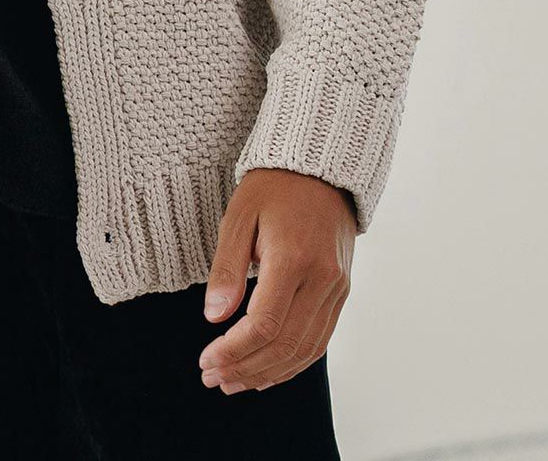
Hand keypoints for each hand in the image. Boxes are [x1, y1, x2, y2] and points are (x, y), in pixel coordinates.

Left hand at [198, 168, 354, 392]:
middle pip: (284, 344)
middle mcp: (322, 278)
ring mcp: (337, 287)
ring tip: (233, 381)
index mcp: (293, 258)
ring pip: (305, 350)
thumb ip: (227, 267)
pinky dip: (293, 363)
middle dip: (245, 368)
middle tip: (212, 378)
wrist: (322, 167)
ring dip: (268, 373)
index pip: (264, 324)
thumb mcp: (240, 215)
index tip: (205, 360)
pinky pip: (320, 339)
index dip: (233, 350)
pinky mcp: (342, 291)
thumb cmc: (274, 186)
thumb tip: (213, 317)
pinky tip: (267, 371)